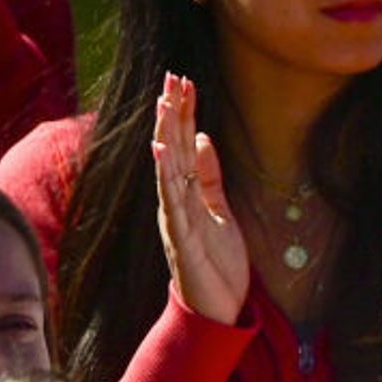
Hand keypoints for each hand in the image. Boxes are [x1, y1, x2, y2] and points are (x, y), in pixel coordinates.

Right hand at [149, 73, 251, 325]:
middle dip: (172, 112)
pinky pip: (172, 202)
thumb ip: (209, 175)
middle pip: (171, 147)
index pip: (182, 144)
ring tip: (164, 104)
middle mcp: (174, 199)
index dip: (183, 112)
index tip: (185, 81)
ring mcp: (175, 216)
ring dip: (165, 135)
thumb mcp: (219, 209)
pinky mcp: (181, 236)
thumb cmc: (216, 259)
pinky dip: (165, 176)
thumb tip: (203, 138)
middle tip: (172, 77)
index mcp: (184, 191)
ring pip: (167, 168)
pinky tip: (161, 152)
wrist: (216, 304)